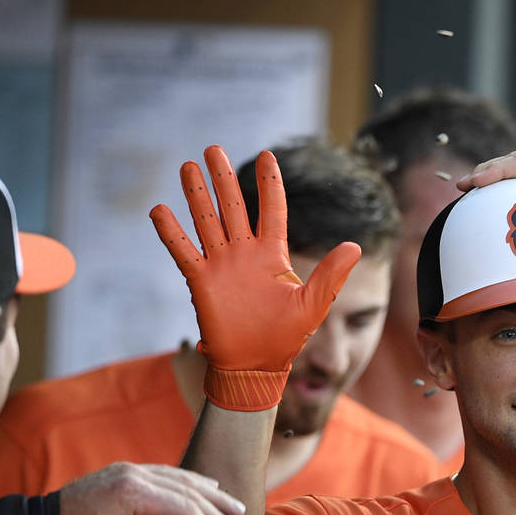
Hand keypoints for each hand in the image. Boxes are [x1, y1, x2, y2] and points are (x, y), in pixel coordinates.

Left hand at [58, 462, 244, 514]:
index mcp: (134, 492)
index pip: (185, 508)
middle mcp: (136, 473)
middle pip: (188, 490)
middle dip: (216, 510)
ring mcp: (131, 469)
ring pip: (181, 478)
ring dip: (209, 493)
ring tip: (234, 505)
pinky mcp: (127, 471)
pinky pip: (167, 473)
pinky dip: (190, 483)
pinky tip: (206, 488)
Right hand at [150, 145, 360, 409]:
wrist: (256, 365)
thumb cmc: (286, 338)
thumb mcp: (313, 304)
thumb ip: (331, 274)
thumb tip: (356, 246)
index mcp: (273, 255)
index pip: (271, 210)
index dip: (269, 184)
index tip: (266, 155)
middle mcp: (244, 254)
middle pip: (232, 207)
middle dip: (223, 178)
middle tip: (212, 149)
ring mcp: (221, 266)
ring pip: (206, 221)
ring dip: (197, 195)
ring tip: (188, 167)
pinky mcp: (201, 281)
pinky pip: (183, 251)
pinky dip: (171, 232)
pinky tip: (159, 210)